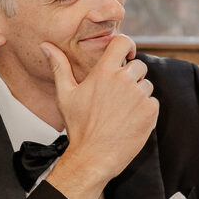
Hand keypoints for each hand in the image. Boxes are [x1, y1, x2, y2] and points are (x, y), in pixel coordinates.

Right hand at [41, 35, 158, 184]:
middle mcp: (124, 80)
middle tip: (118, 96)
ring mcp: (139, 95)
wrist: (94, 157)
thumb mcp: (65, 95)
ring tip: (121, 112)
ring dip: (138, 95)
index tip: (125, 56)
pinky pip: (153, 102)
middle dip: (132, 76)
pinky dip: (145, 110)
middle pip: (139, 66)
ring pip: (146, 86)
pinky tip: (129, 121)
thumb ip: (59, 66)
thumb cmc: (78, 126)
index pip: (123, 42)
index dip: (126, 46)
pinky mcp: (150, 111)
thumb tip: (46, 45)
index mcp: (104, 72)